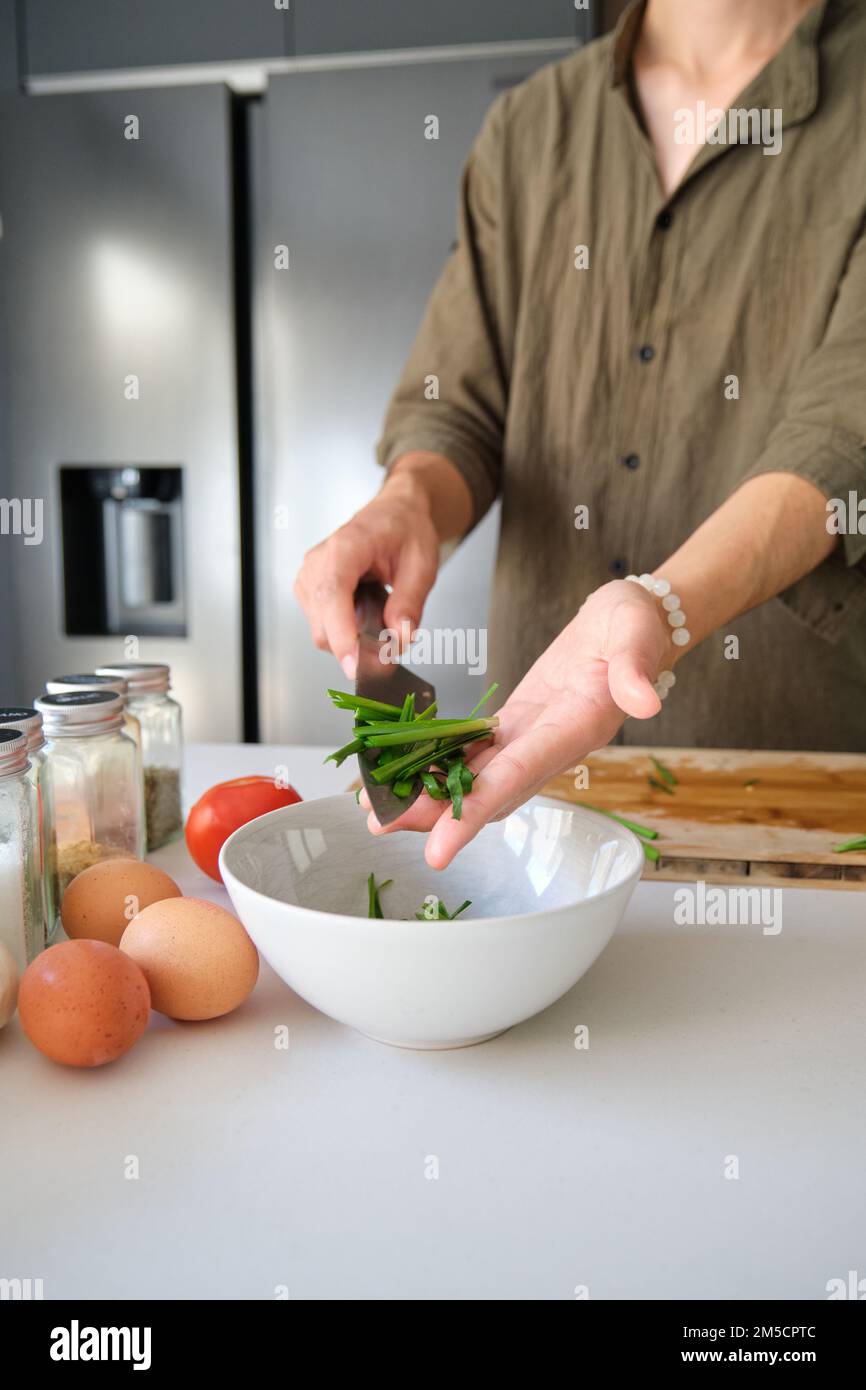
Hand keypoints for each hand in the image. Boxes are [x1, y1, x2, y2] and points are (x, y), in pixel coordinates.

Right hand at [294, 471, 439, 679]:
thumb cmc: (405, 530)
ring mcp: (309, 577)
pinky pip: (323, 626)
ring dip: (352, 639)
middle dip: (355, 647)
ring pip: (322, 632)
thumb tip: (401, 638)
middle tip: (393, 645)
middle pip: (323, 624)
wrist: (393, 513)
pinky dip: (345, 632)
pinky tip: (365, 611)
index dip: (342, 635)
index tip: (356, 666)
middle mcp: (318, 562)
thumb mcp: (422, 564)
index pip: (332, 595)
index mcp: (346, 546)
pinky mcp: (309, 591)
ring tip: (380, 612)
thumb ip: (410, 602)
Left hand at [361, 579, 672, 866]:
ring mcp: (531, 738)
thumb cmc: (637, 623)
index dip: (477, 811)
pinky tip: (403, 770)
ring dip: (428, 795)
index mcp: (577, 727)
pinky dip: (437, 763)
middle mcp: (550, 745)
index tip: (439, 847)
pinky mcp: (517, 724)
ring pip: (474, 777)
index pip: (519, 775)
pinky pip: (473, 752)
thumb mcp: (638, 632)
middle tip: (381, 825)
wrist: (636, 621)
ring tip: (377, 807)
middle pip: (487, 791)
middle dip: (434, 814)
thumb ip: (636, 667)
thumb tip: (645, 702)